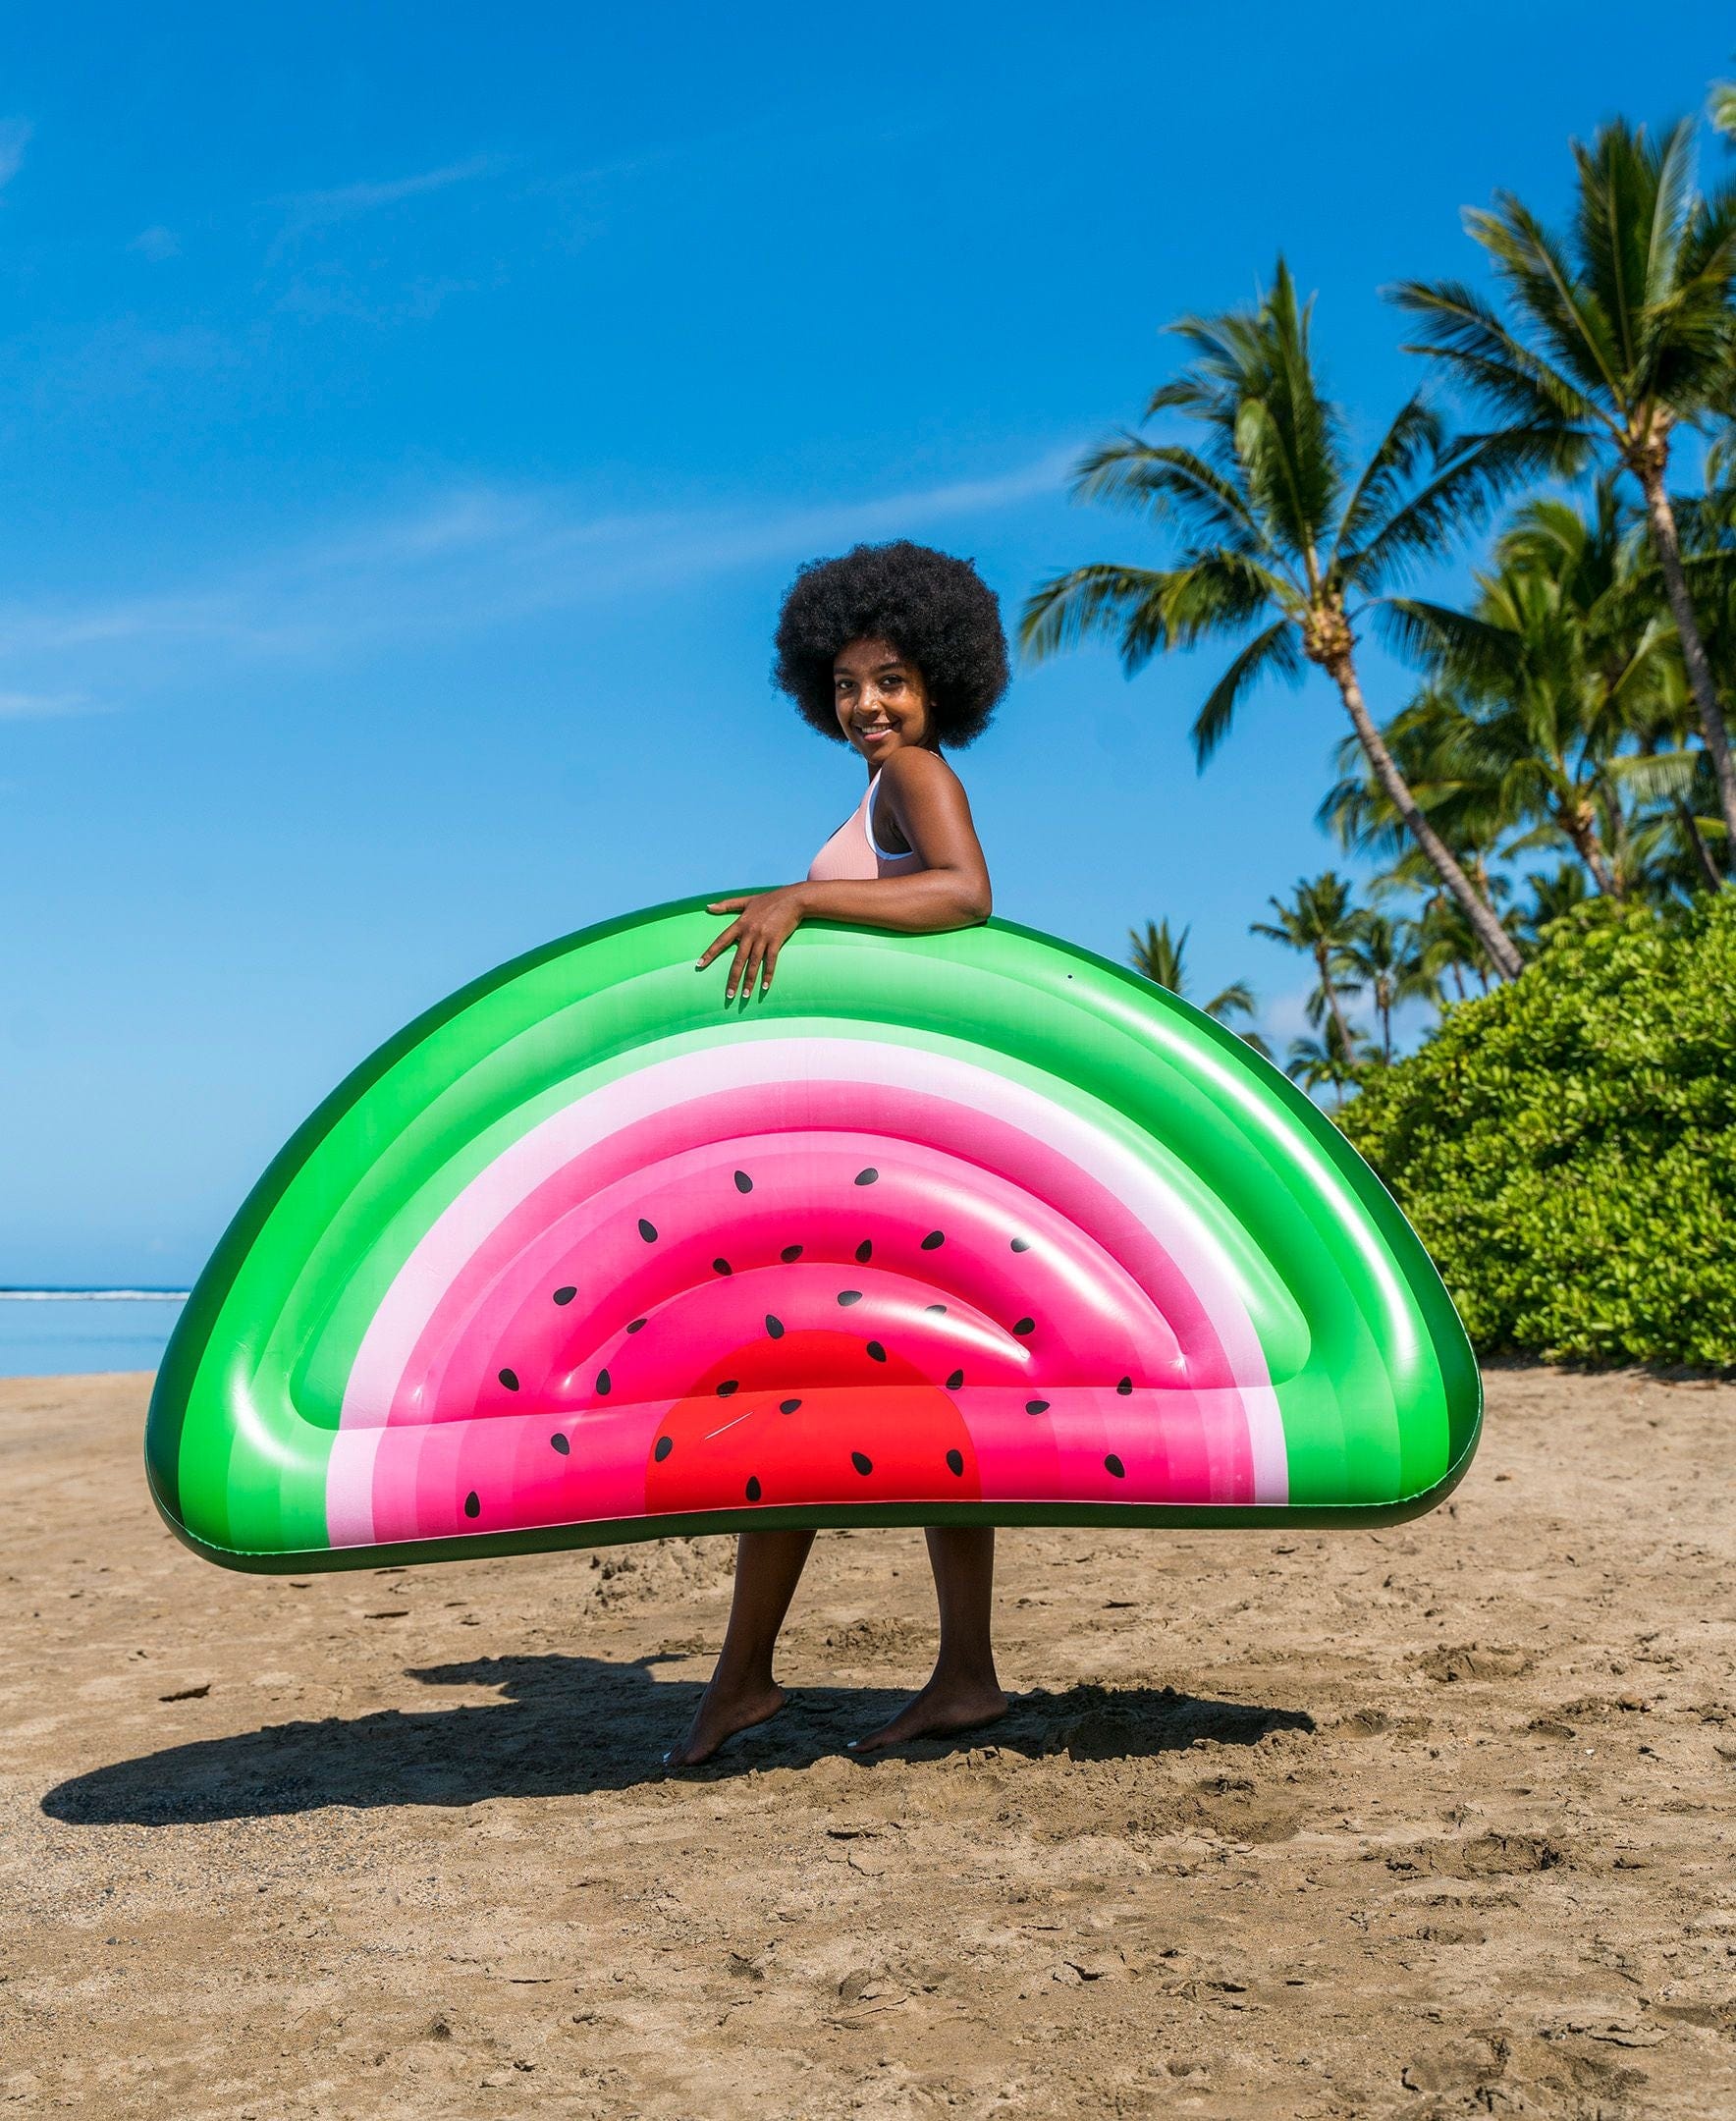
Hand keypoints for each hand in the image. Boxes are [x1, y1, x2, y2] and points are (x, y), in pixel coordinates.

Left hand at [696, 886, 809, 1000]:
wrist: (793, 899)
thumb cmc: (770, 899)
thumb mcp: (746, 900)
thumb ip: (727, 905)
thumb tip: (708, 907)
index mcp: (741, 923)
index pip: (721, 940)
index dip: (710, 953)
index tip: (700, 965)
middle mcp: (750, 932)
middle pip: (738, 959)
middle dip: (733, 978)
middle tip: (729, 995)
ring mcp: (763, 938)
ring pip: (753, 964)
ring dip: (749, 981)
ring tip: (745, 995)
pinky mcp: (776, 941)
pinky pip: (771, 961)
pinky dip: (768, 975)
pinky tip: (765, 987)